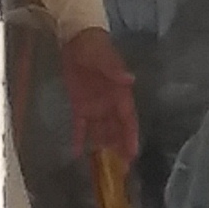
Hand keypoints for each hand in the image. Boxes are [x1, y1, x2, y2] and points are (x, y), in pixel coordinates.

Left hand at [58, 28, 138, 168]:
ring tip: (103, 168)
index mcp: (119, 93)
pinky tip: (78, 153)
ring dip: (102, 147)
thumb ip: (115, 69)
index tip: (132, 154)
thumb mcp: (104, 57)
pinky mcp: (79, 104)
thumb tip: (130, 79)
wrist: (76, 37)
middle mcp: (109, 103)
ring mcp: (94, 105)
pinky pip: (80, 126)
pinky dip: (79, 139)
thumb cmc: (94, 46)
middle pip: (116, 130)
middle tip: (119, 171)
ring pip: (101, 131)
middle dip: (118, 149)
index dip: (130, 136)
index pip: (127, 119)